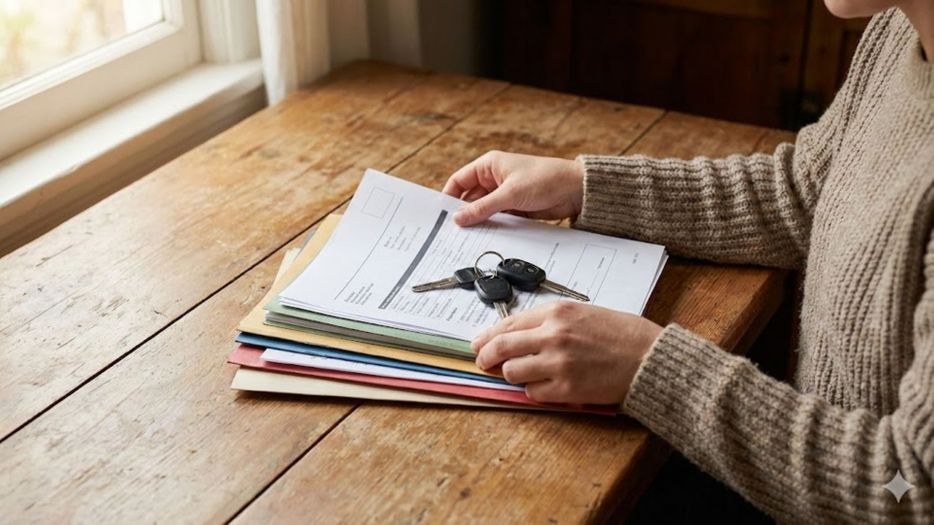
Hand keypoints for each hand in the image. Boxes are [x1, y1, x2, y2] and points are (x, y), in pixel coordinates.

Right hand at [443, 150, 584, 225]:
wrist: (576, 190)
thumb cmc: (545, 179)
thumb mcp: (510, 194)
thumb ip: (483, 208)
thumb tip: (458, 218)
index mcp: (489, 166)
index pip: (459, 181)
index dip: (449, 197)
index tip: (441, 215)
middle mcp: (494, 179)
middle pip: (470, 199)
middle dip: (463, 214)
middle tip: (452, 232)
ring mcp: (504, 195)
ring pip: (483, 211)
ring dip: (478, 222)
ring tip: (467, 238)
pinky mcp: (515, 209)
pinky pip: (497, 219)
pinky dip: (492, 227)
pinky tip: (486, 238)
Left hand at [472, 302, 662, 404]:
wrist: (650, 358)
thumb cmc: (623, 334)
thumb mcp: (584, 313)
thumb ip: (551, 321)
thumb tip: (518, 333)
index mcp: (558, 313)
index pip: (508, 323)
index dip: (488, 335)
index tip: (479, 343)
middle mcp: (553, 336)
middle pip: (501, 347)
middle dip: (486, 356)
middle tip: (483, 361)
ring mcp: (558, 363)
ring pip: (512, 372)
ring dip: (514, 374)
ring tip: (527, 373)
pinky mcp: (566, 389)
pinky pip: (533, 393)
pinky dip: (535, 391)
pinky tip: (548, 386)